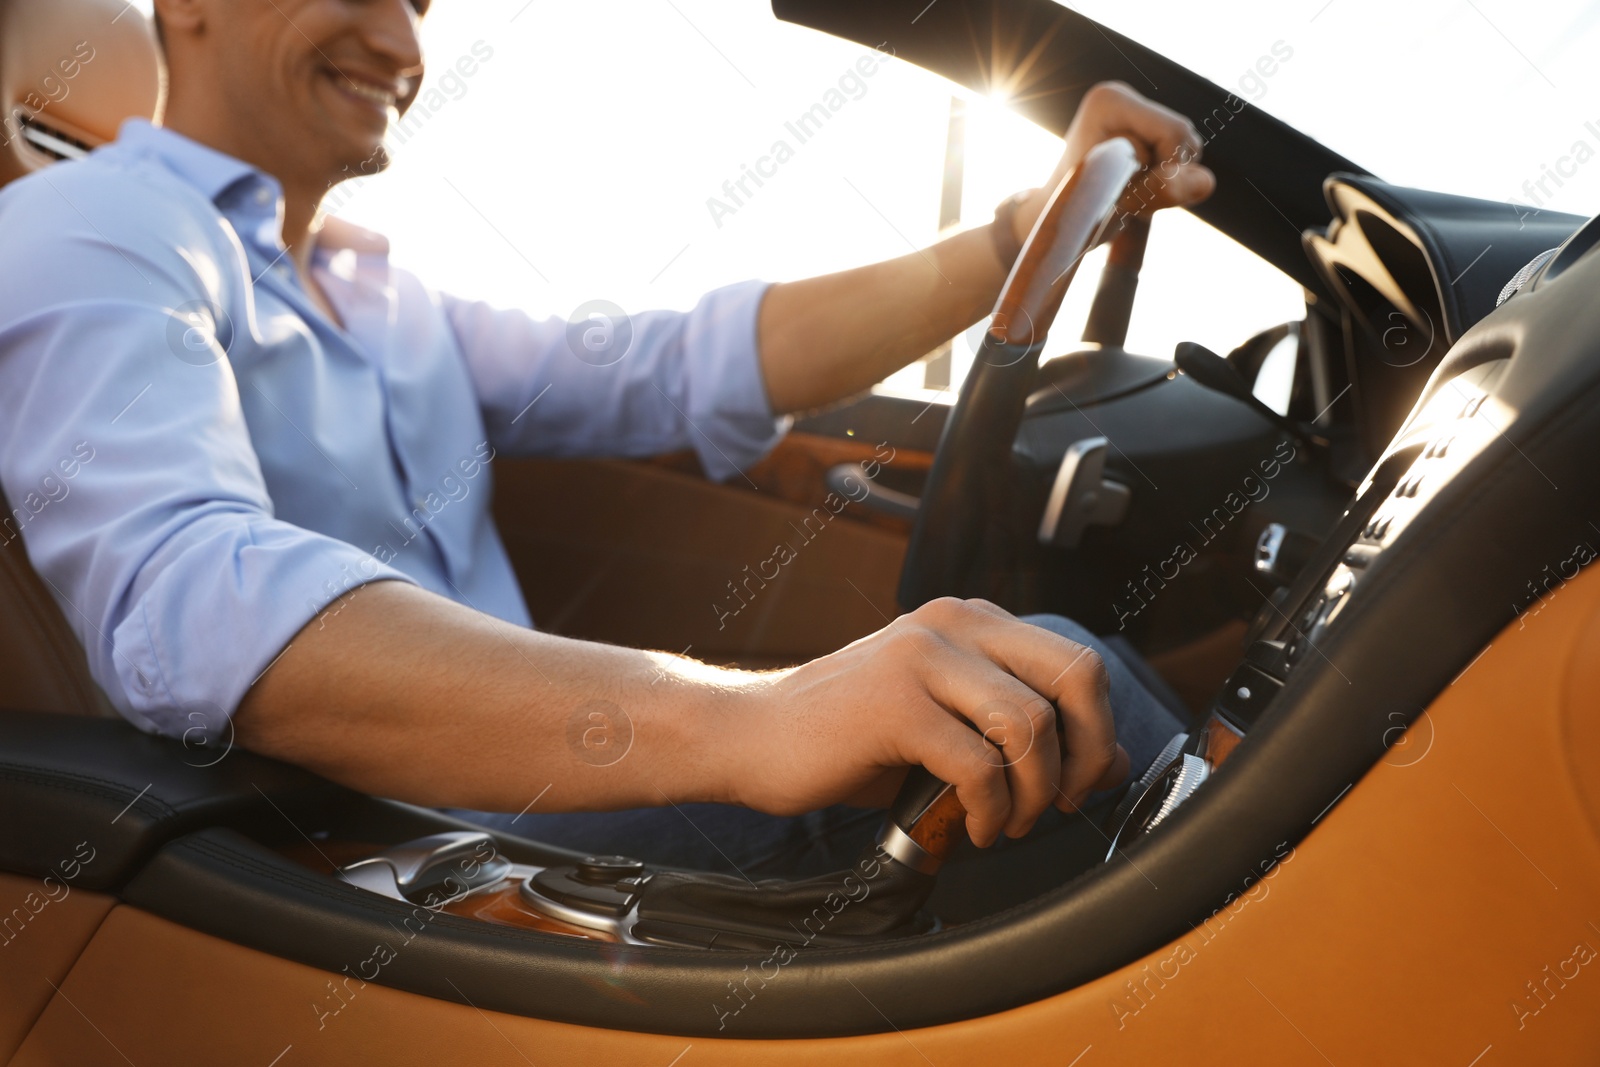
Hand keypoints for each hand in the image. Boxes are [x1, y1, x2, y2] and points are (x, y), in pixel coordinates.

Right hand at [723, 598, 1128, 847]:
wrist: (752, 737)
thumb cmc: (850, 738)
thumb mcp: (950, 729)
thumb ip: (1026, 737)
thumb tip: (1114, 762)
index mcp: (970, 621)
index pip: (1077, 661)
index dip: (1097, 731)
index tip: (1078, 783)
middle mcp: (952, 623)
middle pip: (1075, 677)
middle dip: (1085, 755)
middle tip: (1061, 803)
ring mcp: (921, 657)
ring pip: (1031, 725)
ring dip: (1033, 794)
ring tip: (1005, 824)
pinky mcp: (894, 703)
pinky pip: (979, 764)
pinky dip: (990, 811)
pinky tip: (970, 828)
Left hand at [1012, 80, 1216, 242]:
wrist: (1056, 219)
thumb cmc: (1077, 212)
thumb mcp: (1119, 203)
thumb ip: (1161, 190)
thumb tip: (1206, 182)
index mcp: (1111, 101)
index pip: (1174, 132)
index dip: (1168, 171)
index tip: (1133, 194)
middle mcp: (1124, 97)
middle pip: (1184, 137)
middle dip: (1168, 174)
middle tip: (1130, 197)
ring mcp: (1135, 112)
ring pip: (1188, 148)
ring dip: (1168, 179)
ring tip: (1131, 194)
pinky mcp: (1145, 129)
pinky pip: (1183, 156)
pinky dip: (1167, 178)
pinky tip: (1139, 188)